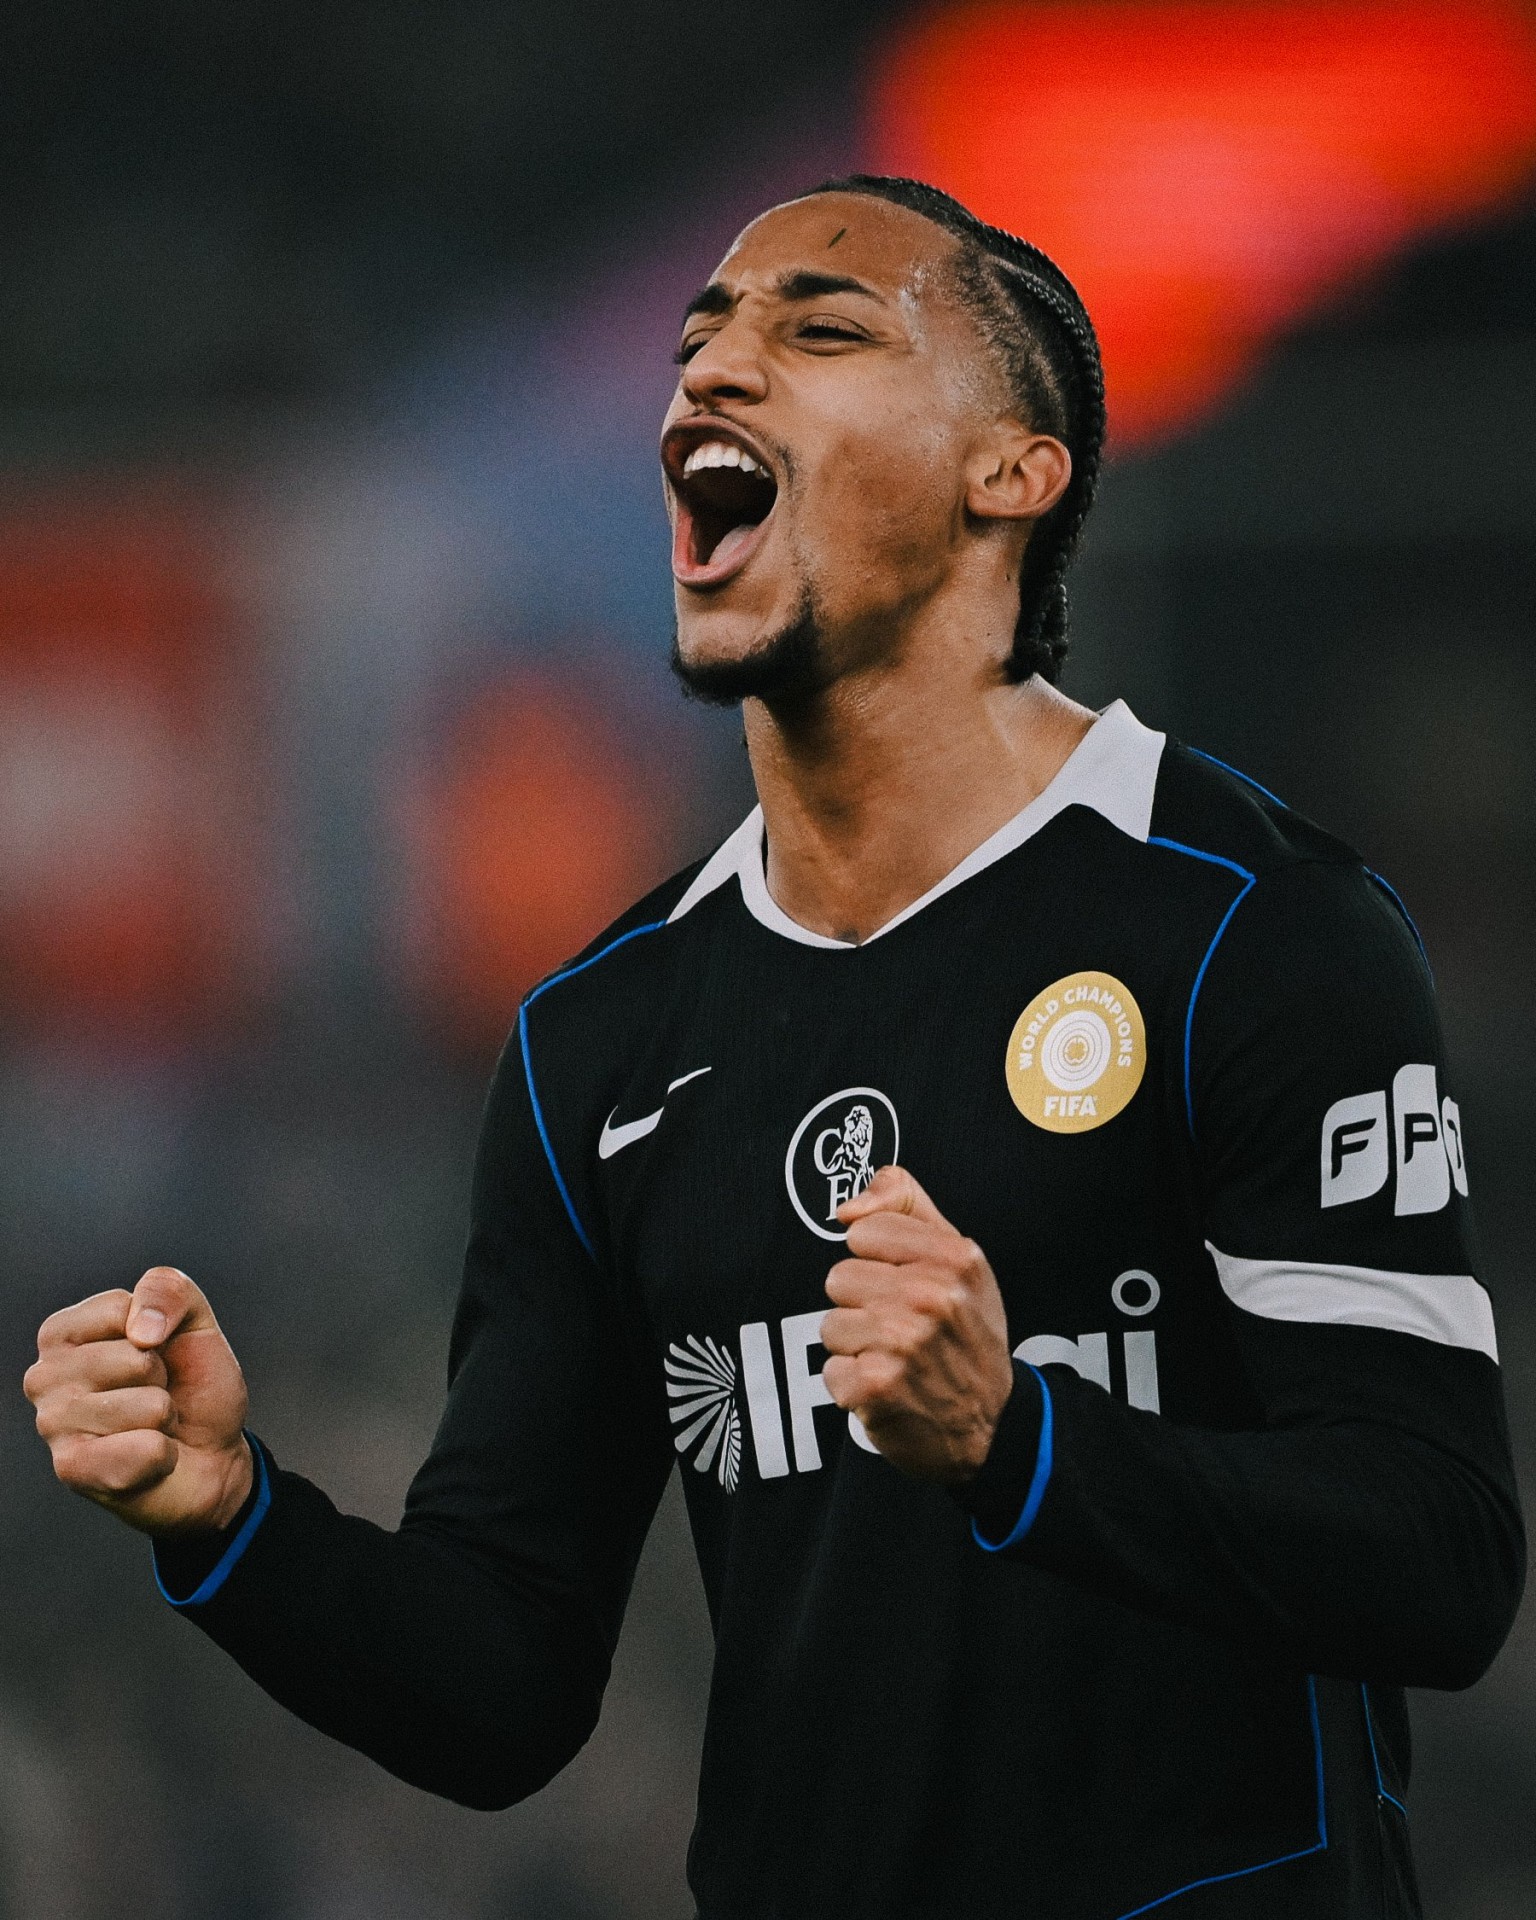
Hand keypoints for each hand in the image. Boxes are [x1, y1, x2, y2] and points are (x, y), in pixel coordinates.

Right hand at [24, 1267, 252, 1535]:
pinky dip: (164, 1455)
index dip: (160, 1331)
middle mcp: (44, 1377)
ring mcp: (53, 1425)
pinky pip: (147, 1449)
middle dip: (163, 1379)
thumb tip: (141, 1331)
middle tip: (156, 1395)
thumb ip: (168, 1291)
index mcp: (63, 1333)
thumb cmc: (191, 1386)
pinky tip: (147, 1461)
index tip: (156, 1353)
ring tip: (150, 1427)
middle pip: (136, 1358)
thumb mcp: (193, 1321)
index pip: (121, 1308)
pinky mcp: (72, 1470)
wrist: (211, 1453)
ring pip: (149, 1406)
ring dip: (165, 1418)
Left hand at [821, 1166, 1012, 1482]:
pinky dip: (853, 1384)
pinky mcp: (875, 1386)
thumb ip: (906, 1204)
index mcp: (954, 1259)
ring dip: (857, 1346)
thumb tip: (849, 1207)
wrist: (992, 1425)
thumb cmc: (967, 1337)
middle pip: (839, 1278)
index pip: (863, 1231)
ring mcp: (902, 1344)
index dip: (877, 1260)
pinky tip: (887, 1387)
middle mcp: (930, 1298)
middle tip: (901, 1328)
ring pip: (830, 1324)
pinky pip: (830, 1370)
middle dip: (863, 1304)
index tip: (902, 1282)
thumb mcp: (959, 1258)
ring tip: (895, 1359)